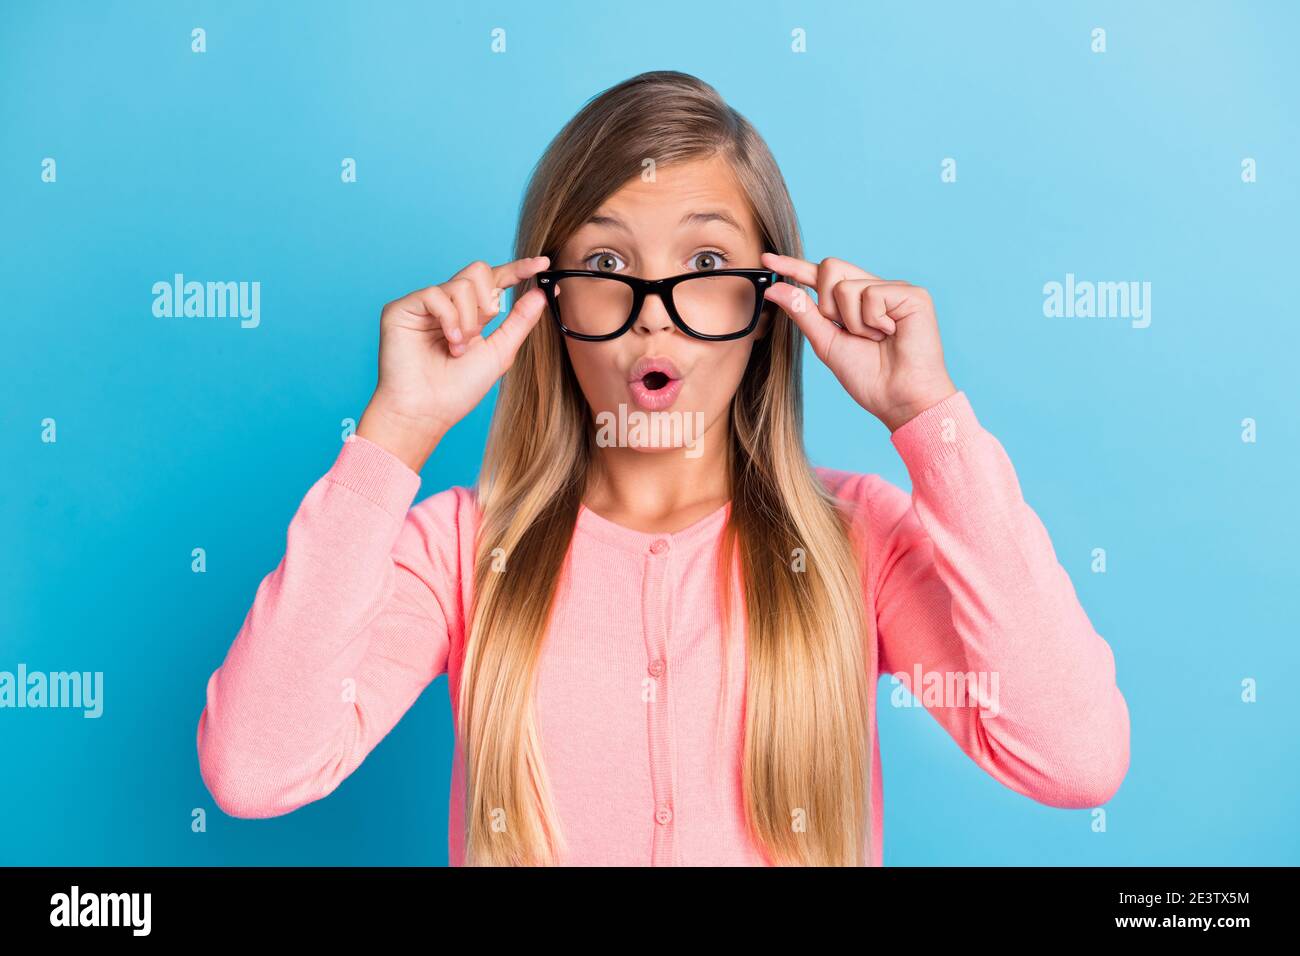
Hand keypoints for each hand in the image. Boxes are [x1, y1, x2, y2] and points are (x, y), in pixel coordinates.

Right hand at [356, 256, 550, 470]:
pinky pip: (436, 294)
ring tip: (458, 348)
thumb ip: (520, 321)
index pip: (495, 282)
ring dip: (468, 320)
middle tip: (484, 326)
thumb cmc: (458, 390)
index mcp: (470, 316)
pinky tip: (448, 342)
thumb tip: (543, 293)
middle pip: (477, 271)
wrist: (426, 411)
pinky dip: (449, 319)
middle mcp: (448, 306)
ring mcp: (425, 306)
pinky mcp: (402, 308)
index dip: (518, 270)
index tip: (543, 263)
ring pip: (461, 284)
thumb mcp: (499, 353)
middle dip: (489, 298)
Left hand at [760, 253, 957, 432]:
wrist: (899, 399)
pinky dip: (873, 322)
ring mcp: (893, 290)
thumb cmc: (868, 377)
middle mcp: (873, 290)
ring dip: (852, 322)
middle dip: (828, 306)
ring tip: (876, 338)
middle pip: (829, 268)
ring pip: (846, 286)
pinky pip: (871, 294)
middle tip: (849, 332)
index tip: (766, 259)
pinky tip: (891, 333)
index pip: (819, 277)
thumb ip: (802, 313)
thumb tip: (774, 289)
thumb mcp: (826, 343)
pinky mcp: (912, 294)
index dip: (794, 267)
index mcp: (853, 303)